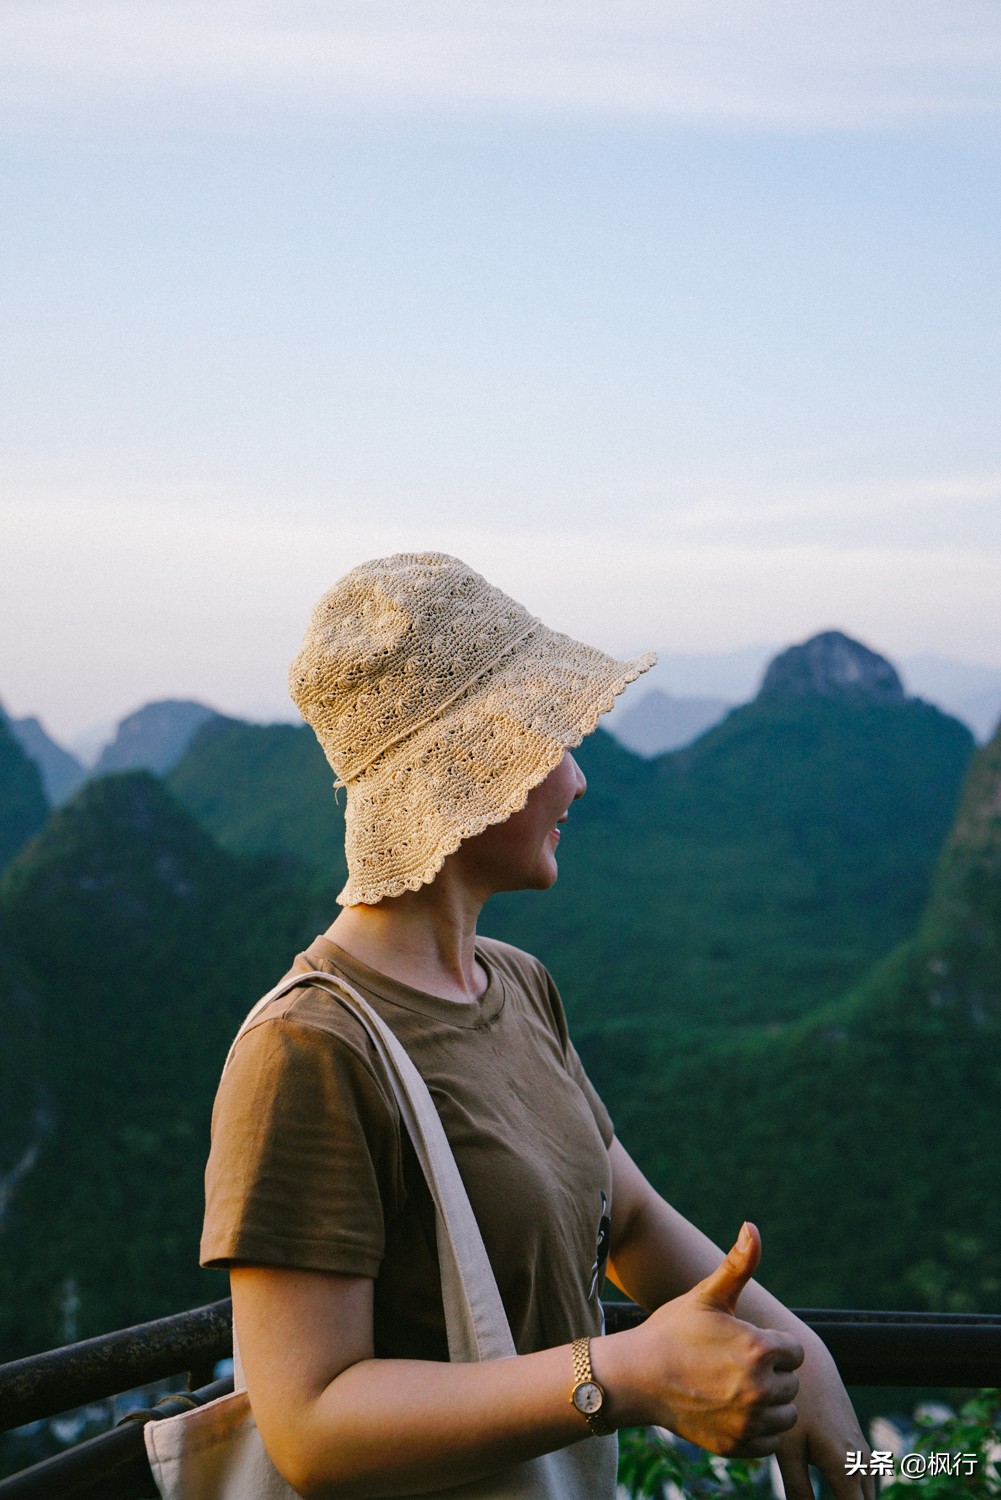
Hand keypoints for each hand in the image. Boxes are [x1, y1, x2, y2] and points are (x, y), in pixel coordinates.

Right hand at [627, 1222, 803, 1456]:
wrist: (637, 1377)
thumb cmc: (673, 1330)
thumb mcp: (706, 1294)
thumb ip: (738, 1264)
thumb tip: (753, 1227)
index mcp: (759, 1348)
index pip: (795, 1351)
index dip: (772, 1345)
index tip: (744, 1342)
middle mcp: (760, 1388)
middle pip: (791, 1384)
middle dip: (771, 1374)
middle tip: (734, 1365)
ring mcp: (749, 1421)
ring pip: (786, 1415)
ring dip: (769, 1404)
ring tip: (735, 1388)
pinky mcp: (738, 1446)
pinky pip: (769, 1443)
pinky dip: (757, 1431)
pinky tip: (731, 1411)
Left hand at [772, 1329, 873, 1499]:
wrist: (810, 1364)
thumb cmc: (794, 1406)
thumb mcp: (788, 1450)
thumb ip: (798, 1491)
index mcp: (846, 1468)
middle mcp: (861, 1463)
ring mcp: (863, 1452)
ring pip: (869, 1496)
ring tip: (832, 1498)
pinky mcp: (858, 1444)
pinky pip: (867, 1483)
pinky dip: (858, 1497)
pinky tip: (841, 1498)